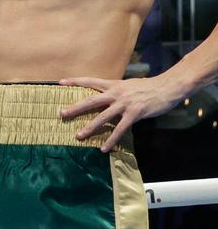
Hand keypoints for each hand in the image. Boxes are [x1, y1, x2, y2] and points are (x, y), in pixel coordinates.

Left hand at [59, 75, 182, 151]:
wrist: (167, 87)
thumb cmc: (148, 87)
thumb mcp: (128, 85)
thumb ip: (116, 90)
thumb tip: (106, 96)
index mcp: (113, 84)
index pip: (90, 81)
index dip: (75, 81)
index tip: (60, 82)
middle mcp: (116, 93)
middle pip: (91, 100)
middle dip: (75, 107)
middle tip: (61, 113)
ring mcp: (124, 104)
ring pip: (103, 117)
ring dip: (90, 127)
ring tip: (78, 136)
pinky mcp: (134, 114)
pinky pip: (120, 129)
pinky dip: (111, 139)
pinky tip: (104, 148)